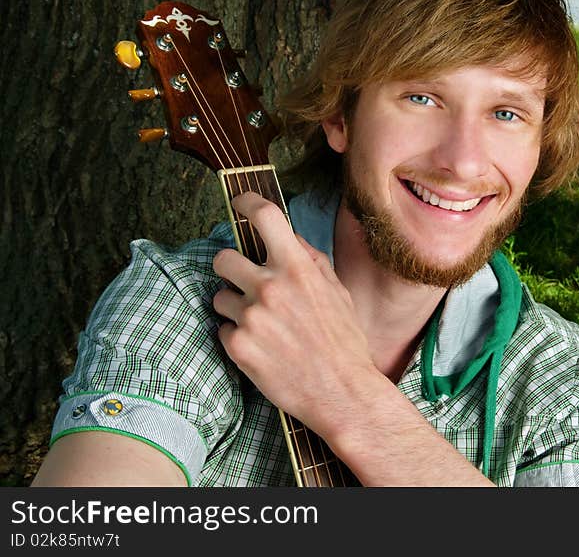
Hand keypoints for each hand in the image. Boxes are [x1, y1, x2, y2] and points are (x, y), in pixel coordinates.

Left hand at [212, 192, 376, 437]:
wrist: (342, 391)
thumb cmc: (344, 341)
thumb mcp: (337, 291)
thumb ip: (310, 260)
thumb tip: (289, 237)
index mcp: (297, 268)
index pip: (264, 216)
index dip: (246, 202)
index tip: (239, 204)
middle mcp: (270, 287)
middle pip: (222, 258)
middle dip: (230, 269)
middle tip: (244, 283)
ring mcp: (251, 317)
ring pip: (220, 298)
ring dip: (235, 308)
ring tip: (263, 326)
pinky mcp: (238, 347)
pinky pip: (224, 329)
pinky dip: (238, 337)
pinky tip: (263, 348)